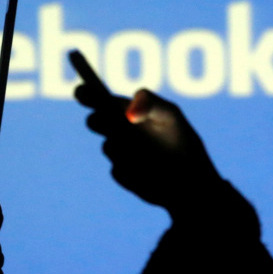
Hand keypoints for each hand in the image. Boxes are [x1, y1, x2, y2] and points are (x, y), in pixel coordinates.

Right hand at [75, 85, 221, 213]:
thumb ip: (151, 103)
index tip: (80, 92)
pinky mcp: (122, 174)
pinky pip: (119, 169)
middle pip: (96, 121)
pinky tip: (152, 171)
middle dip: (98, 120)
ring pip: (109, 147)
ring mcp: (118, 153)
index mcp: (126, 111)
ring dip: (124, 148)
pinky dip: (133, 168)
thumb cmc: (182, 141)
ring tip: (150, 152)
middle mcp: (119, 130)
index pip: (99, 99)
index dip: (86, 93)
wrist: (192, 181)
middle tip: (111, 122)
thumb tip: (129, 113)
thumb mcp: (170, 115)